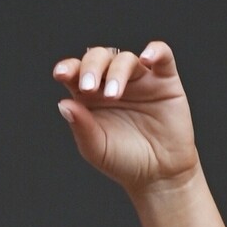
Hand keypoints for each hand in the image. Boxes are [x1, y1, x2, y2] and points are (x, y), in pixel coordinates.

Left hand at [51, 40, 198, 197]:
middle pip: (99, 58)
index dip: (68, 67)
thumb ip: (81, 127)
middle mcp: (114, 81)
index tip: (61, 74)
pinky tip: (147, 58)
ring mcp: (140, 79)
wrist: (158, 176)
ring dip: (117, 72)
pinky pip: (163, 55)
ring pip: (126, 58)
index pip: (76, 72)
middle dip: (91, 68)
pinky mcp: (165, 80)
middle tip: (88, 88)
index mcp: (92, 96)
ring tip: (113, 95)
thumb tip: (63, 103)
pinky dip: (156, 51)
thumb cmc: (124, 161)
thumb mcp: (97, 149)